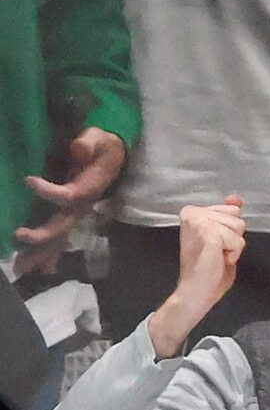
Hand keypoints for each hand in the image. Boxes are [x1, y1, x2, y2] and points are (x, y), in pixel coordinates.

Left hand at [15, 127, 127, 276]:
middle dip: (41, 237)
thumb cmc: (103, 146)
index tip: (28, 180)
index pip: (68, 197)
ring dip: (41, 255)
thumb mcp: (99, 138)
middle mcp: (82, 209)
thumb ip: (89, 143)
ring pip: (59, 240)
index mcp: (87, 190)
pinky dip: (51, 256)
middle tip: (17, 236)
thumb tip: (78, 148)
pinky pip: (61, 241)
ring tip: (22, 268)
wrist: (113, 157)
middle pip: (61, 228)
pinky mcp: (72, 217)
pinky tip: (41, 270)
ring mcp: (77, 216)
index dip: (49, 192)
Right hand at [146, 198, 247, 359]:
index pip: (232, 210)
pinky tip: (218, 260)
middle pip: (237, 217)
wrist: (196, 291)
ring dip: (233, 247)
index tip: (215, 245)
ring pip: (239, 228)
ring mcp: (199, 221)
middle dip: (233, 239)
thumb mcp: (222, 238)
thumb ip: (227, 217)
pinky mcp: (208, 232)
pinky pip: (238, 241)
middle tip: (216, 253)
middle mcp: (193, 212)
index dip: (230, 232)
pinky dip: (233, 255)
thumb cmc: (208, 270)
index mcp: (193, 212)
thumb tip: (235, 199)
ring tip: (216, 256)